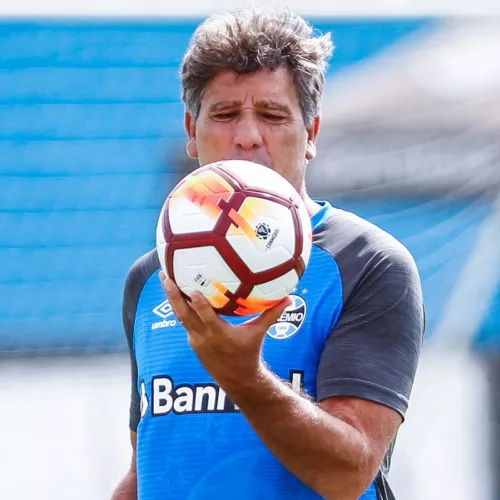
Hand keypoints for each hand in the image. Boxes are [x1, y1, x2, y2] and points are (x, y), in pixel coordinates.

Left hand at [159, 271, 291, 389]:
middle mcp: (203, 337)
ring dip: (172, 299)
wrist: (237, 379)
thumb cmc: (249, 353)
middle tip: (166, 276)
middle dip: (173, 295)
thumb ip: (271, 314)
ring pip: (180, 317)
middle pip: (183, 314)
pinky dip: (181, 308)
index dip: (199, 304)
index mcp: (219, 334)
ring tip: (166, 279)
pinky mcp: (193, 341)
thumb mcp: (259, 333)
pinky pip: (185, 321)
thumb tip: (289, 298)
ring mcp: (195, 340)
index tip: (193, 289)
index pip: (206, 317)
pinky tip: (179, 293)